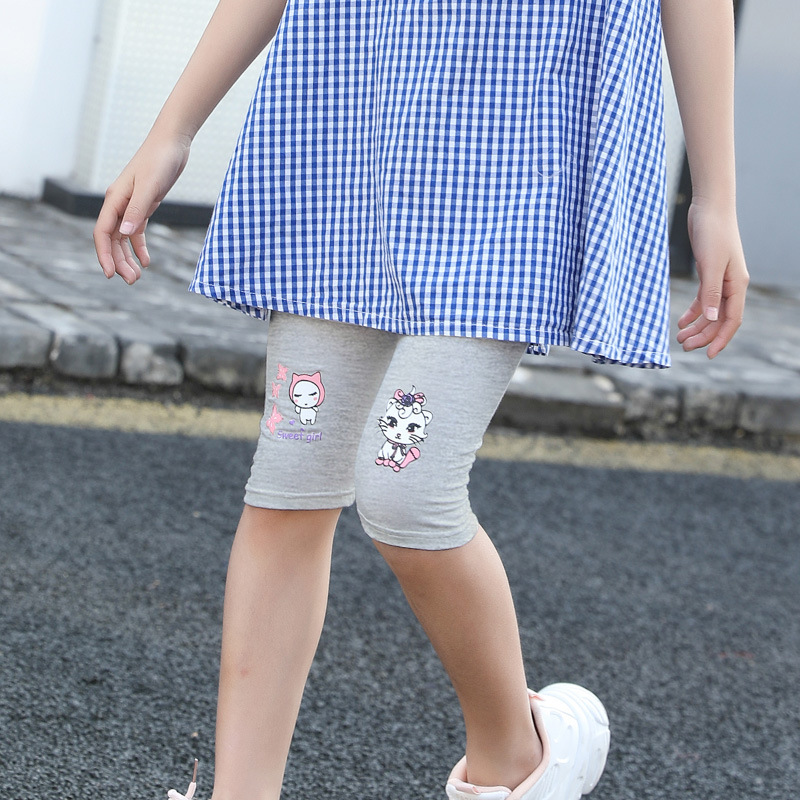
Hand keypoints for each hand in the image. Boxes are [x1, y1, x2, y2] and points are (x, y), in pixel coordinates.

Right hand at [93, 132, 191, 283]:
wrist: (172, 144)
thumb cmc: (159, 161)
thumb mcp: (150, 187)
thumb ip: (137, 211)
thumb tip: (124, 234)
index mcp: (114, 199)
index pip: (102, 233)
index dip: (104, 255)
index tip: (111, 275)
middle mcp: (118, 204)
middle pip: (112, 239)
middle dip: (118, 261)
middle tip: (131, 282)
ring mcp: (130, 205)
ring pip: (123, 238)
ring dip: (127, 258)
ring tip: (136, 277)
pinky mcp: (143, 205)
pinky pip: (136, 232)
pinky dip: (139, 247)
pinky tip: (146, 261)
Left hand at [676, 197, 748, 358]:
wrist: (709, 208)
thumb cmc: (712, 233)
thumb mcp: (711, 264)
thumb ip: (711, 292)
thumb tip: (712, 319)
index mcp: (737, 285)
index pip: (732, 320)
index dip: (721, 339)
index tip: (708, 355)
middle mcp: (732, 285)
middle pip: (720, 319)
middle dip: (704, 335)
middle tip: (684, 347)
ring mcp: (721, 280)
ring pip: (711, 311)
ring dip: (697, 326)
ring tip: (680, 338)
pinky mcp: (709, 273)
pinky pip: (703, 299)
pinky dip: (693, 311)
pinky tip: (681, 321)